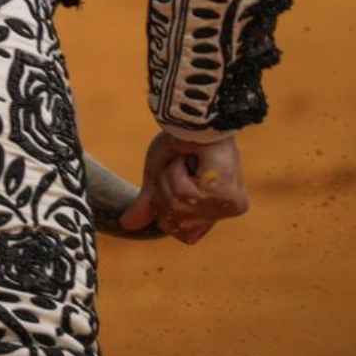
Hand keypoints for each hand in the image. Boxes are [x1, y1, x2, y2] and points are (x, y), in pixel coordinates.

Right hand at [118, 132, 248, 244]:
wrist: (193, 121)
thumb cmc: (180, 143)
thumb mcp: (158, 176)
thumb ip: (150, 203)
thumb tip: (126, 225)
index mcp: (214, 211)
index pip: (181, 234)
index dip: (165, 210)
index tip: (172, 181)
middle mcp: (225, 212)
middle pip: (175, 225)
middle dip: (164, 192)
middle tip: (178, 167)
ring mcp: (229, 207)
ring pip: (178, 208)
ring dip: (171, 179)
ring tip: (186, 161)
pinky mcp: (228, 198)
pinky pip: (186, 195)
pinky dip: (178, 174)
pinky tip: (195, 161)